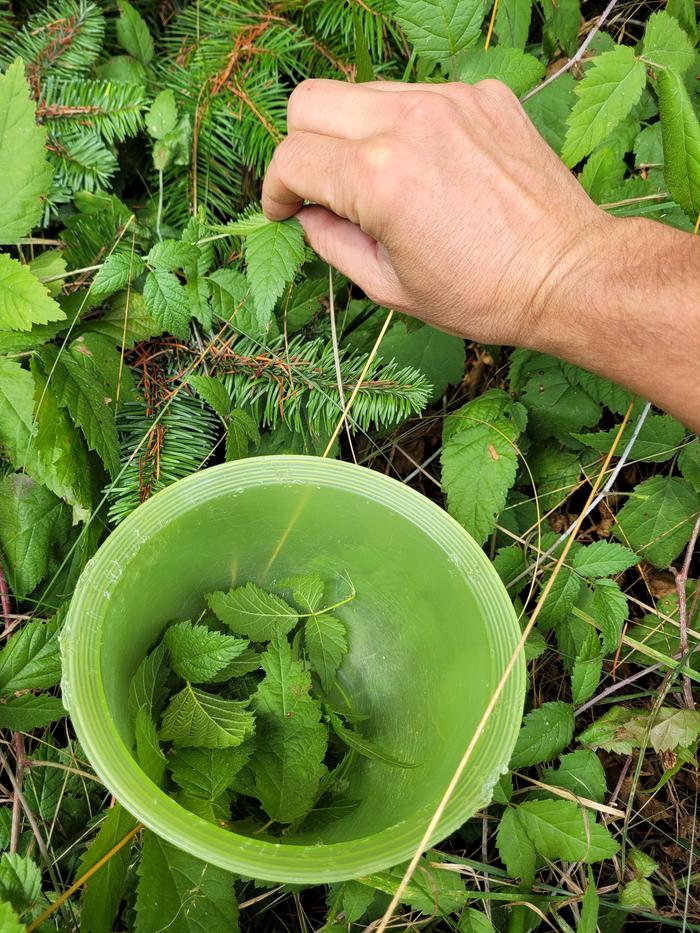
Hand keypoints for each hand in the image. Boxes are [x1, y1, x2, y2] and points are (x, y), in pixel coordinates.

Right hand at [261, 78, 608, 346]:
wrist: (565, 273)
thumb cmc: (481, 293)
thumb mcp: (388, 287)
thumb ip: (331, 242)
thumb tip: (307, 213)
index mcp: (378, 178)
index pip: (291, 157)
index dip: (277, 190)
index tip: (285, 210)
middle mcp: (408, 123)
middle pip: (311, 100)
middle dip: (302, 146)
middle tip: (321, 188)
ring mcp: (449, 100)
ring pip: (363, 92)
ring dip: (354, 134)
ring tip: (381, 181)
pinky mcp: (482, 95)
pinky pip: (417, 96)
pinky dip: (405, 127)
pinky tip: (430, 167)